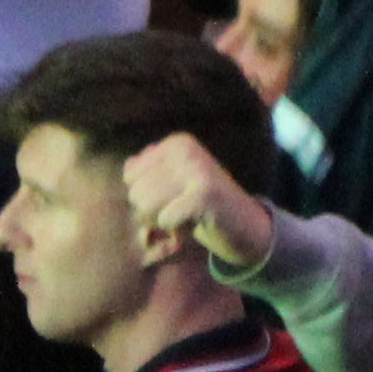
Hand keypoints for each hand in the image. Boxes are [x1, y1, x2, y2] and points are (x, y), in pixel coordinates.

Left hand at [118, 131, 277, 274]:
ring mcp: (197, 169)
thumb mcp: (172, 181)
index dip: (145, 194)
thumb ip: (146, 170)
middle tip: (181, 208)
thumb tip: (128, 164)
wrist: (244, 224)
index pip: (130, 175)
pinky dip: (176, 228)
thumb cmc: (200, 204)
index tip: (173, 196)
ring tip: (187, 215)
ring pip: (146, 206)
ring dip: (163, 220)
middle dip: (153, 210)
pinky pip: (165, 218)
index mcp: (177, 142)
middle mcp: (186, 150)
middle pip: (136, 192)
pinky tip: (195, 222)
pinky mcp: (205, 194)